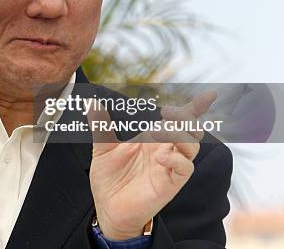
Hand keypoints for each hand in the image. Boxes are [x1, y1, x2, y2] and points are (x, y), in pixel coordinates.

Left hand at [87, 91, 216, 240]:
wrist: (108, 208)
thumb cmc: (109, 178)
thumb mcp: (102, 149)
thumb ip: (101, 126)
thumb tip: (91, 102)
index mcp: (152, 139)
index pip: (179, 121)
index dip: (195, 107)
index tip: (209, 94)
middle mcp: (165, 150)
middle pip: (190, 129)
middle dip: (184, 116)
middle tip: (165, 112)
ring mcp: (169, 166)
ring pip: (191, 146)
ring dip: (179, 134)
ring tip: (158, 130)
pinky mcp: (170, 183)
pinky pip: (185, 168)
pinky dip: (176, 158)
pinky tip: (159, 157)